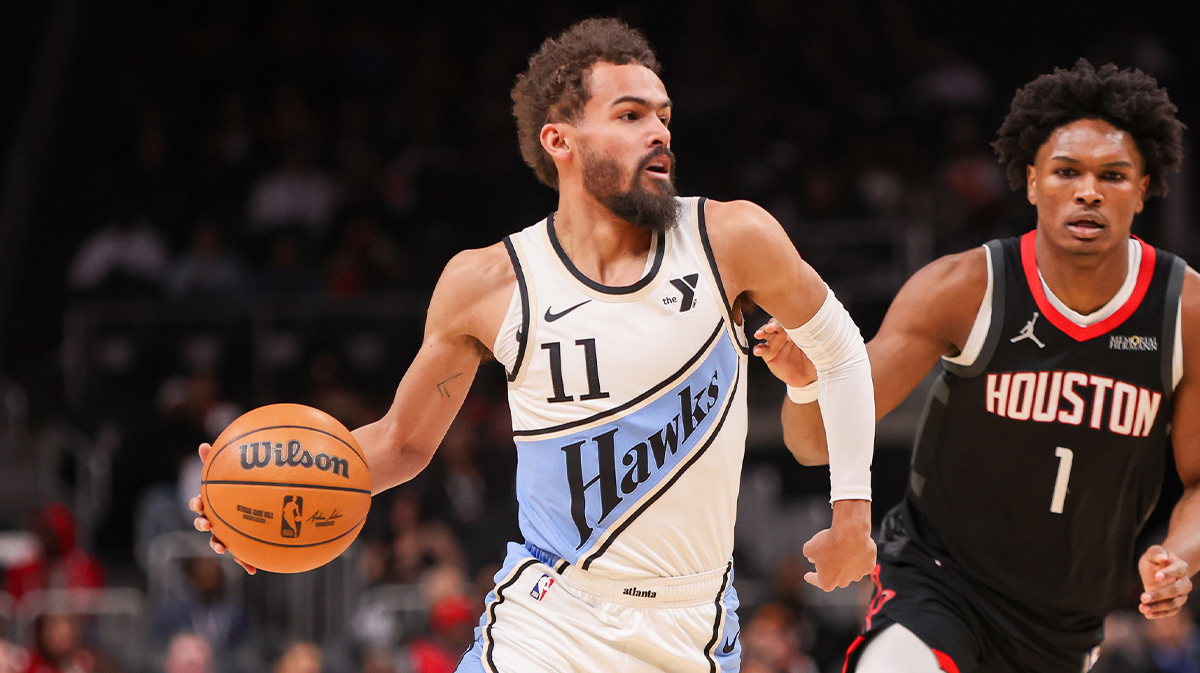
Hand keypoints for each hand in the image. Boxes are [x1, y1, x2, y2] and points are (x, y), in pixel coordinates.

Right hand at [190, 443, 256, 574]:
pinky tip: (254, 570)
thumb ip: (217, 460)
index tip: (199, 503)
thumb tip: (203, 445)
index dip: (197, 504)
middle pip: (204, 524)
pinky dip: (246, 563)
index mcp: (214, 504)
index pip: (200, 504)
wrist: (262, 505)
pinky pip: (242, 555)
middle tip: (206, 523)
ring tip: (221, 547)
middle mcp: (217, 520)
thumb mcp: (230, 473)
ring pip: (219, 541)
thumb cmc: (242, 487)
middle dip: (202, 524)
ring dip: (218, 544)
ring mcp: (228, 533)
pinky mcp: (241, 546)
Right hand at [753, 319, 816, 387]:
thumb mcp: (817, 348)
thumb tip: (811, 332)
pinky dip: (758, 349)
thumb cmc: (815, 359)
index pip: (789, 321)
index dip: (786, 323)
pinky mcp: (770, 355)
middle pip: (775, 325)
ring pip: (766, 335)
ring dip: (761, 333)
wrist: (809, 378)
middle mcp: (784, 335)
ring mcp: (776, 344)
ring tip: (759, 335)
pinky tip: (758, 350)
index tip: (787, 328)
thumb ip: (811, 339)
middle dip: (771, 325)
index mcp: (796, 330)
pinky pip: (762, 350)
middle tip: (770, 328)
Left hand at [803, 499, 875, 590]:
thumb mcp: (809, 548)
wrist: (849, 533)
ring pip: (850, 572)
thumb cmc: (828, 542)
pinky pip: (862, 563)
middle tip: (827, 559)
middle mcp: (843, 582)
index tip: (807, 576)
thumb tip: (812, 557)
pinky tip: (855, 549)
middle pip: (836, 578)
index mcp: (827, 582)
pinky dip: (859, 558)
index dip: (811, 577)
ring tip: (842, 551)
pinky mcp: (869, 566)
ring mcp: (858, 574)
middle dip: (831, 570)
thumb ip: (809, 555)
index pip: (816, 581)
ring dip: (846, 564)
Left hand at [1138, 545, 1189, 618]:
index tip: (1156, 577)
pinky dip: (1159, 614)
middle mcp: (1184, 582)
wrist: (1158, 571)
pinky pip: (1171, 611)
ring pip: (1174, 603)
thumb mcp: (1152, 553)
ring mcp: (1181, 595)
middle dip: (1159, 594)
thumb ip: (1156, 553)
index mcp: (1181, 567)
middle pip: (1176, 590)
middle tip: (1142, 597)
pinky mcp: (1175, 604)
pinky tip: (1147, 614)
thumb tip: (1163, 558)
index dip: (1168, 574)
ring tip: (1142, 607)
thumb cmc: (1155, 561)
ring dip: (1158, 607)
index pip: (1177, 570)